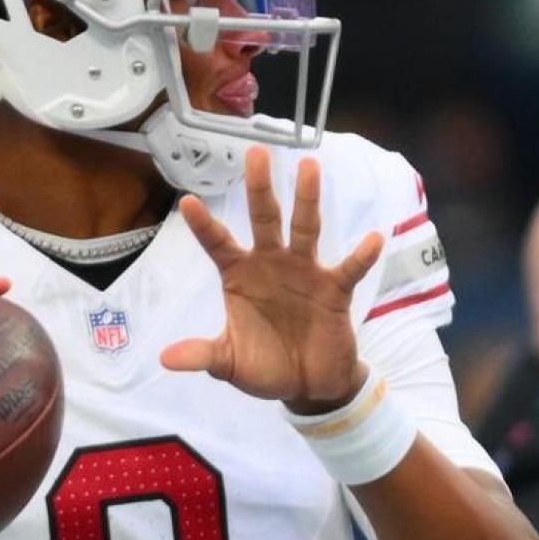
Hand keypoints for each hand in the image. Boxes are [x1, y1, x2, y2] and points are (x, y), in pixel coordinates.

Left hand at [162, 147, 382, 411]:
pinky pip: (348, 269)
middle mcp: (271, 264)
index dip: (204, 226)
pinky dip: (361, 255)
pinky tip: (373, 238)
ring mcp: (305, 272)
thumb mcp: (230, 363)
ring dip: (307, 200)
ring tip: (309, 167)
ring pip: (305, 229)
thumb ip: (203, 355)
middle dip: (260, 188)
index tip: (188, 201)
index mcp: (240, 276)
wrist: (308, 387)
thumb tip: (165, 358)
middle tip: (256, 153)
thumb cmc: (266, 366)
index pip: (219, 244)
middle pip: (265, 219)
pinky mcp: (335, 289)